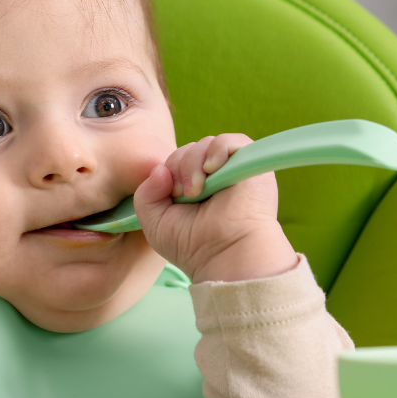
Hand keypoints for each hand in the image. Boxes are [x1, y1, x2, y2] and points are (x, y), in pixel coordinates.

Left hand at [133, 134, 296, 282]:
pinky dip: (218, 150)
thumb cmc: (192, 246)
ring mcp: (234, 170)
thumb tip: (160, 168)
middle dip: (178, 167)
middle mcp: (215, 176)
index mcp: (194, 186)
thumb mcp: (155, 221)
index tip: (171, 195)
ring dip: (193, 163)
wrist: (224, 256)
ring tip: (196, 190)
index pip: (176, 160)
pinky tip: (211, 168)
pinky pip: (233, 141)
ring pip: (206, 144)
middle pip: (189, 149)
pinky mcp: (251, 165)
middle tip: (183, 194)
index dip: (168, 171)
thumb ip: (146, 194)